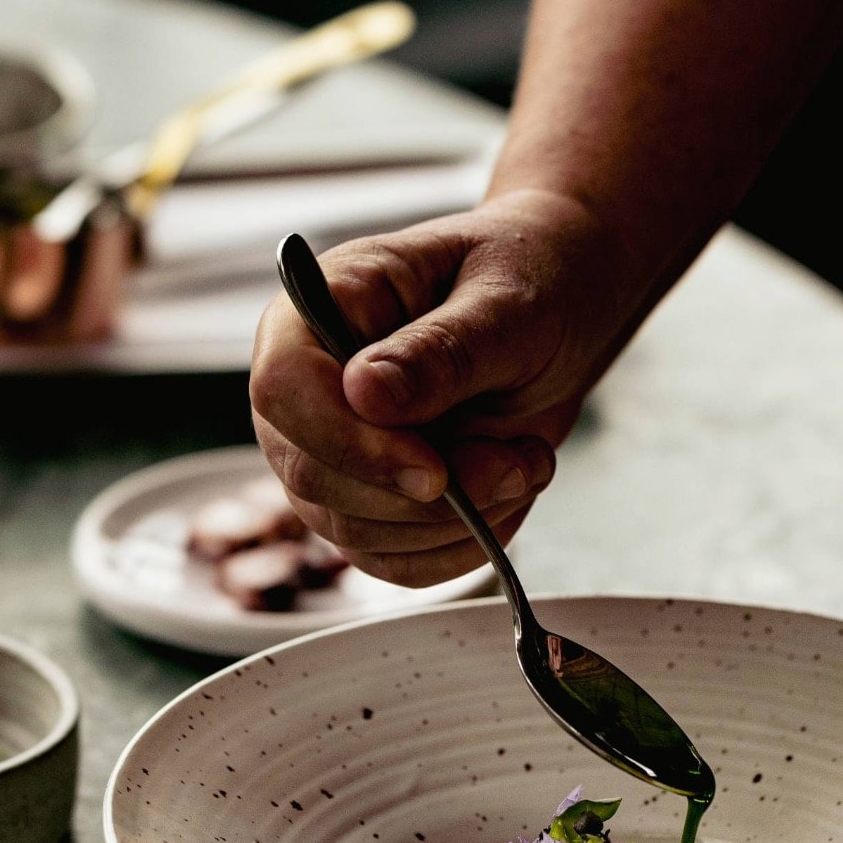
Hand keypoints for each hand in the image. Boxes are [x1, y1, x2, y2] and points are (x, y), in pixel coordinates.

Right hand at [249, 189, 634, 585]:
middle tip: (515, 462)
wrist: (558, 316)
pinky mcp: (369, 504)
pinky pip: (392, 562)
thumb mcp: (505, 302)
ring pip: (353, 532)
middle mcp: (307, 389)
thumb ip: (440, 349)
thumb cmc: (526, 280)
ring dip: (455, 523)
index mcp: (317, 311)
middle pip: (311, 477)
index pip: (283, 388)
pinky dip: (460, 549)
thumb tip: (364, 394)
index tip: (434, 471)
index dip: (349, 443)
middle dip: (422, 496)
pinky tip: (507, 495)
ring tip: (524, 462)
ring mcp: (330, 453)